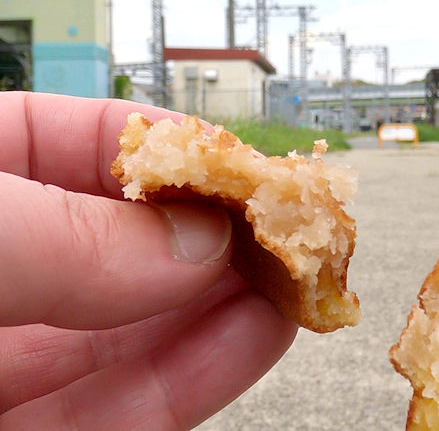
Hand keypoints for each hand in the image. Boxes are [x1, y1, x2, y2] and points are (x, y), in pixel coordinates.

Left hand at [0, 92, 296, 427]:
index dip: (158, 146)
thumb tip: (193, 243)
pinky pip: (129, 408)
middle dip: (211, 230)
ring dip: (230, 301)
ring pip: (138, 328)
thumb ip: (61, 236)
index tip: (234, 159)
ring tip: (297, 275)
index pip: (63, 145)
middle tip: (286, 222)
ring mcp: (7, 365)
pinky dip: (204, 371)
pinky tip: (263, 334)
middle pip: (122, 241)